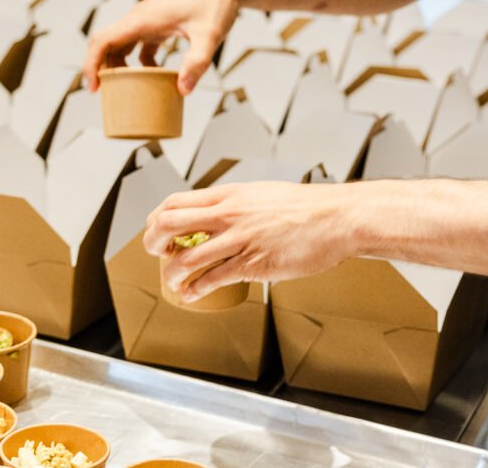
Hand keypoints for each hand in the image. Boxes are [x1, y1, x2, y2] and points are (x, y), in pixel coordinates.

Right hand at [83, 0, 245, 94]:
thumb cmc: (217, 3)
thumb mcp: (209, 36)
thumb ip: (196, 63)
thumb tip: (183, 90)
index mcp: (143, 19)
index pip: (102, 41)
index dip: (91, 65)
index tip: (94, 88)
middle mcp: (141, 17)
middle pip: (107, 44)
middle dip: (103, 69)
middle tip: (108, 95)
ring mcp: (150, 18)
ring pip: (122, 43)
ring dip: (121, 65)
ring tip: (128, 90)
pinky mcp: (161, 22)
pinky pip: (140, 43)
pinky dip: (140, 61)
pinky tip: (155, 75)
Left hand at [143, 181, 358, 300]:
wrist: (334, 218)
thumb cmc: (303, 206)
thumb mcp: (260, 193)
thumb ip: (235, 204)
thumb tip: (216, 212)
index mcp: (228, 195)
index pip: (175, 202)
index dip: (157, 218)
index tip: (156, 231)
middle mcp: (228, 214)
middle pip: (170, 225)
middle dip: (153, 243)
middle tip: (156, 254)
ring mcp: (239, 239)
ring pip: (188, 257)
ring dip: (173, 273)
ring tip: (173, 280)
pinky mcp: (253, 263)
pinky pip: (214, 278)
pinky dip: (197, 289)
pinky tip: (193, 293)